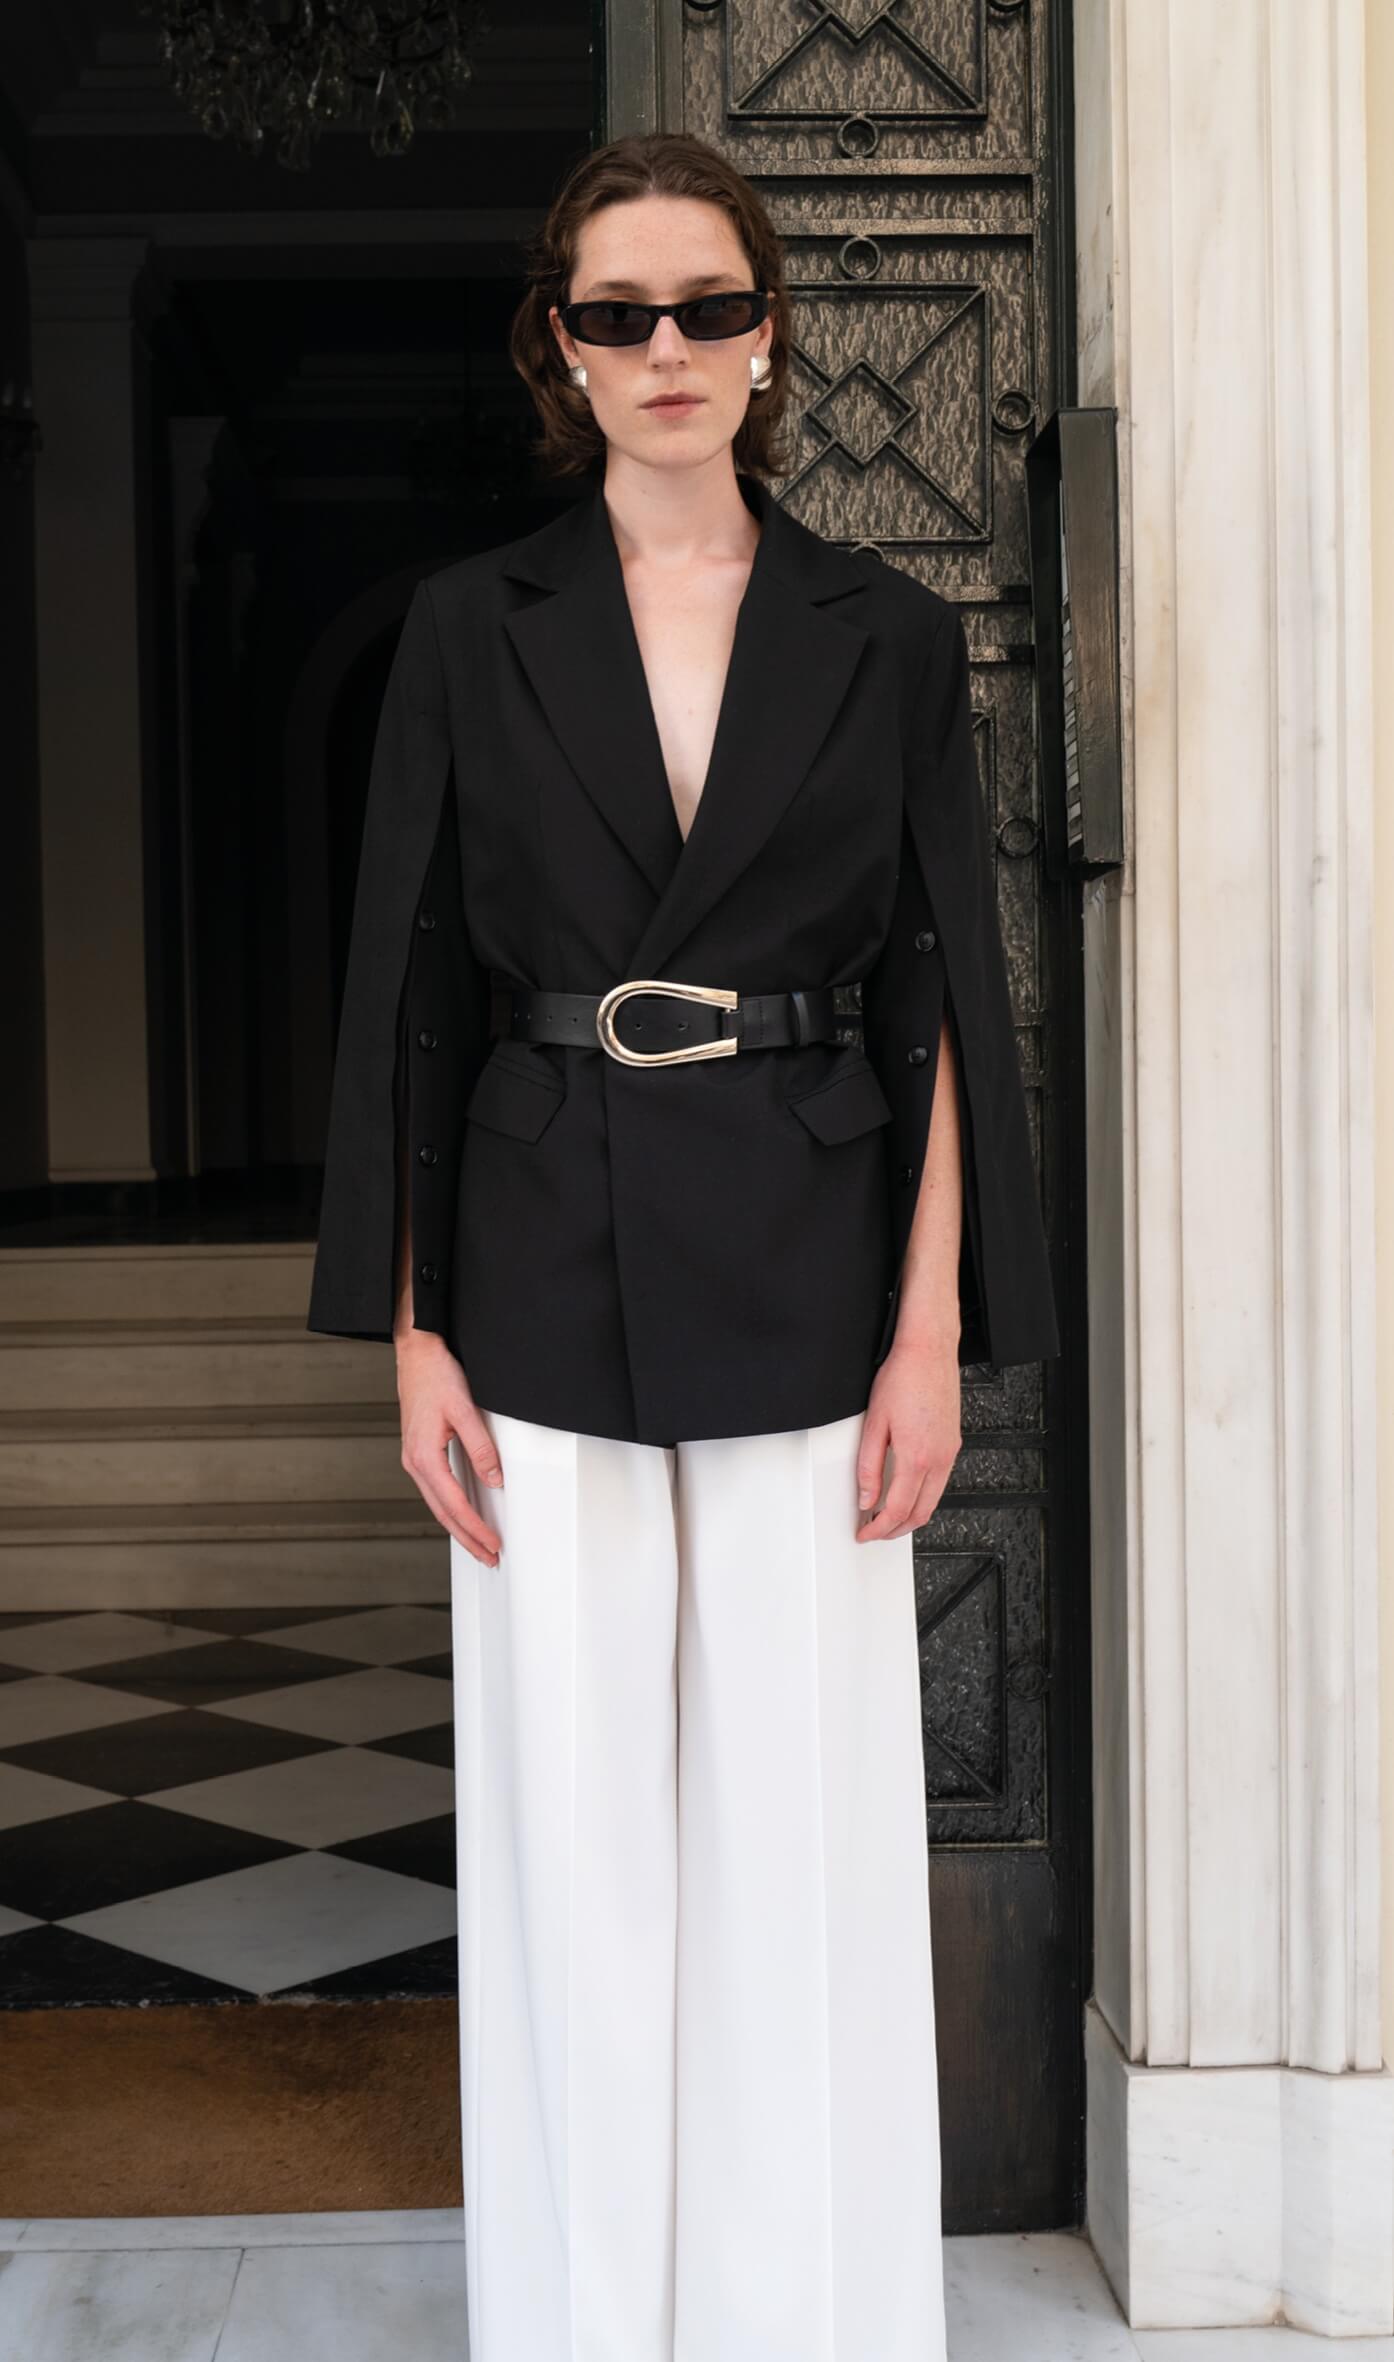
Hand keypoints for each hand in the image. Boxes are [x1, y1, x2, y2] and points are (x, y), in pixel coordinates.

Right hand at [395, 1330, 503, 1565]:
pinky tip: (462, 1513)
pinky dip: (451, 1507)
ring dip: (459, 1526)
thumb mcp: (465, 1410)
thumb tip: (495, 1479)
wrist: (417, 1353)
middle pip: (443, 1513)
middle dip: (467, 1538)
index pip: (454, 1505)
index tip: (493, 1544)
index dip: (475, 1528)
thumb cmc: (436, 1376)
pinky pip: (436, 1489)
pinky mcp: (419, 1451)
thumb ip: (481, 1447)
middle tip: (490, 1557)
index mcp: (424, 1457)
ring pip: (438, 1504)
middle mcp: (414, 1462)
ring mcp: (414, 1458)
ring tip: (480, 1544)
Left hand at [854, 1336, 961, 1542]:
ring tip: (886, 1515)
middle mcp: (939, 1458)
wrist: (929, 1351)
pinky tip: (906, 1490)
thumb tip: (866, 1498)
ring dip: (911, 1515)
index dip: (878, 1529)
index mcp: (917, 1457)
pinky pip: (940, 1482)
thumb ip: (868, 1467)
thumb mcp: (874, 1424)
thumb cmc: (903, 1378)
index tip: (865, 1533)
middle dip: (896, 1530)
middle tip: (874, 1531)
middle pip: (920, 1514)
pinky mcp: (953, 1443)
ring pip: (933, 1501)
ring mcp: (950, 1451)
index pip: (897, 1510)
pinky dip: (923, 1496)